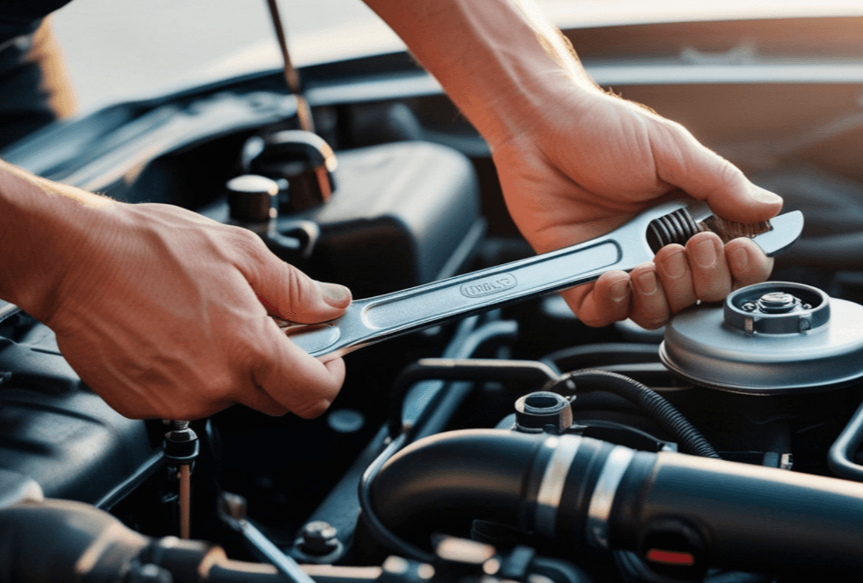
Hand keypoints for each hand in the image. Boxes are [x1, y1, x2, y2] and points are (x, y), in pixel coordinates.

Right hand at [38, 203, 350, 419]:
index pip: (314, 393)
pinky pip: (187, 399)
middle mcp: (214, 385)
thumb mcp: (241, 253)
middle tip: (267, 328)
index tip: (328, 358)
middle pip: (276, 401)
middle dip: (283, 370)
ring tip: (209, 321)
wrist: (74, 257)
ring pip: (230, 399)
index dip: (330, 376)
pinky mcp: (142, 405)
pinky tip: (177, 336)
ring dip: (234, 370)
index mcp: (248, 349)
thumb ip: (297, 289)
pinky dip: (193, 375)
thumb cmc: (148, 248)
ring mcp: (176, 400)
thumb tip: (334, 304)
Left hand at [493, 90, 783, 328]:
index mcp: (687, 216)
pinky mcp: (579, 274)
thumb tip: (769, 208)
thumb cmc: (598, 128)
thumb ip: (720, 183)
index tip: (737, 251)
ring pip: (654, 312)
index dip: (740, 267)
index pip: (729, 261)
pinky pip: (601, 312)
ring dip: (660, 297)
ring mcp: (618, 262)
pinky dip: (612, 306)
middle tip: (683, 248)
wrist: (540, 125)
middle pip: (696, 295)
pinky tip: (614, 279)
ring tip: (647, 265)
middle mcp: (655, 245)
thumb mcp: (670, 148)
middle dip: (698, 281)